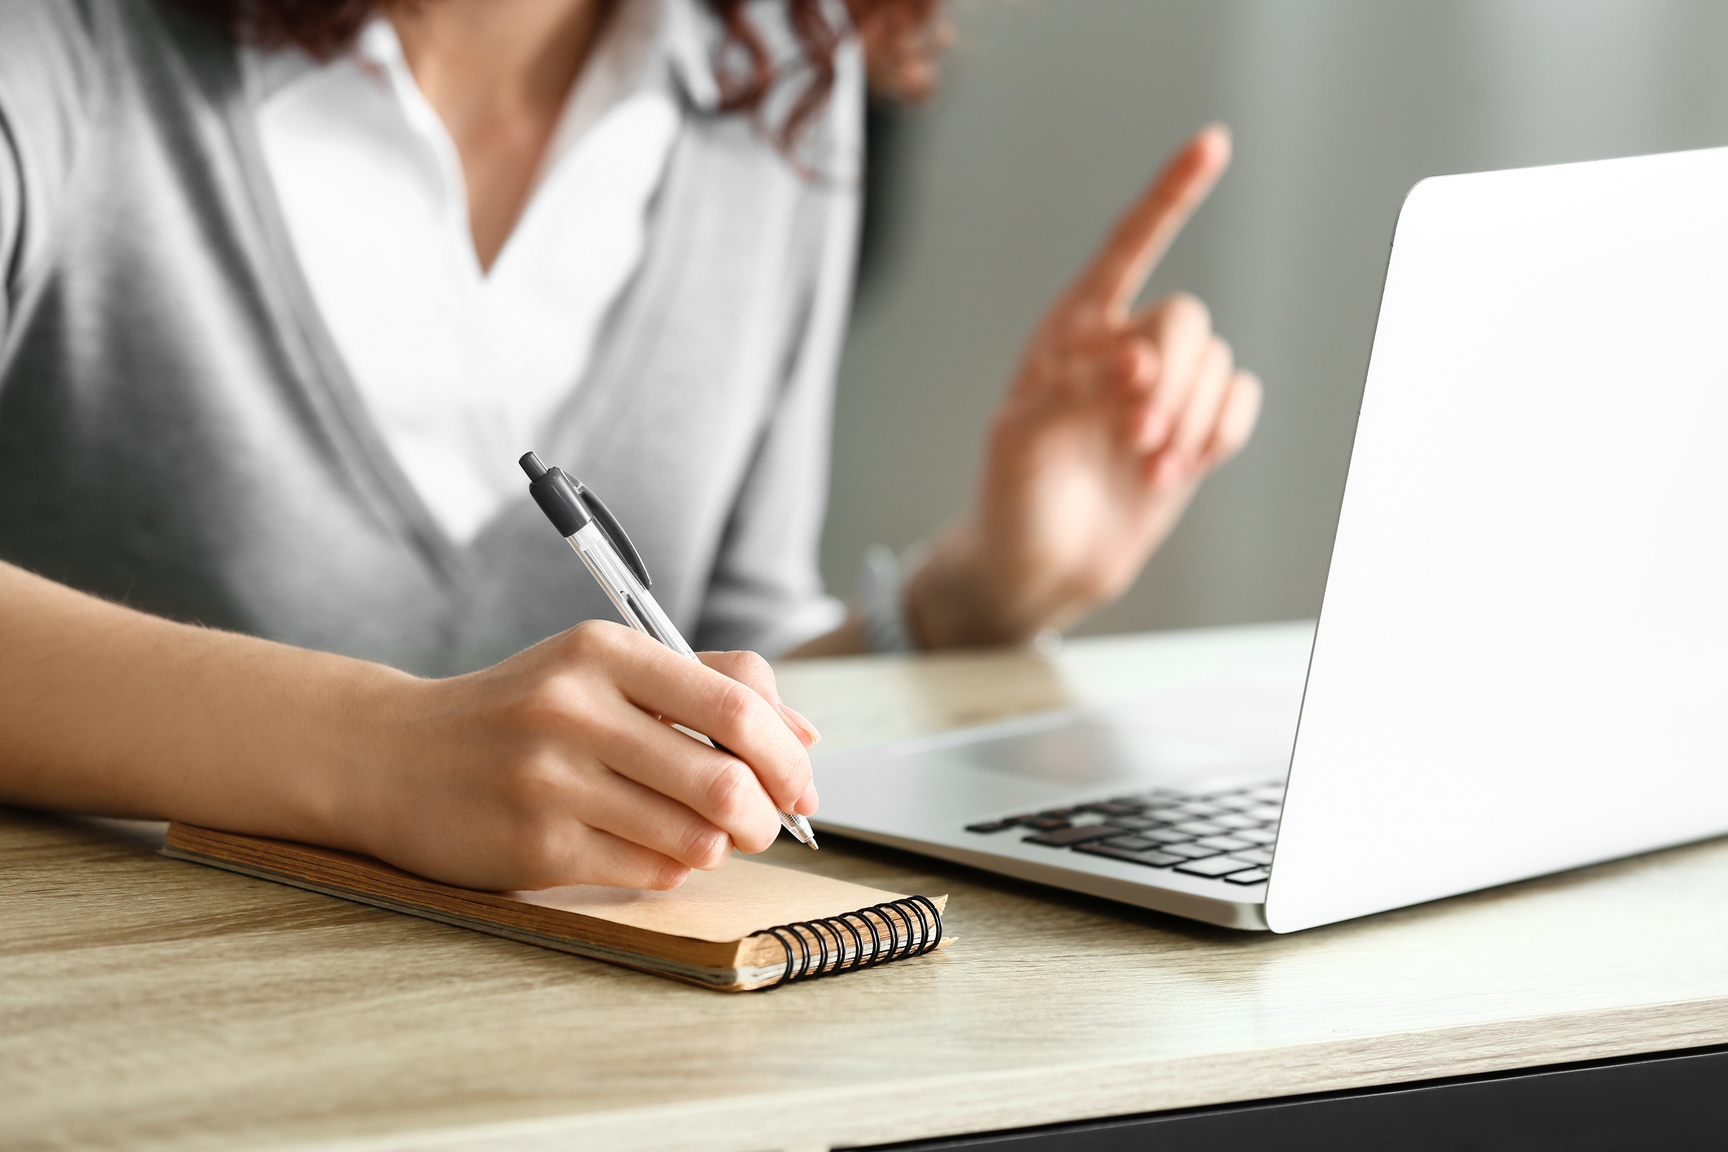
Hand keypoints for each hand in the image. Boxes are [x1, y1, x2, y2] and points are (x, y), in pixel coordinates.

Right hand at [344, 622, 820, 891]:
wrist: (391, 755)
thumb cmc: (520, 712)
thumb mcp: (602, 668)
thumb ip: (707, 685)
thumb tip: (805, 736)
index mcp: (604, 652)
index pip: (736, 703)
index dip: (788, 754)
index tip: (802, 784)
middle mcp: (575, 710)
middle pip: (726, 781)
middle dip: (766, 817)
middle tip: (762, 825)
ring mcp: (549, 781)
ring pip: (693, 837)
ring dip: (718, 848)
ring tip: (700, 835)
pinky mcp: (532, 847)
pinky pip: (647, 872)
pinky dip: (668, 869)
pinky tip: (645, 849)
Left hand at [908, 124, 1262, 646]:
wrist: (1036, 569)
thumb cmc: (1011, 498)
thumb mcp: (1019, 442)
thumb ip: (1073, 390)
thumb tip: (1136, 357)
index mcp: (1071, 332)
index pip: (1126, 248)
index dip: (1170, 196)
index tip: (1213, 145)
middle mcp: (1122, 348)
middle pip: (1187, 317)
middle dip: (1175, 375)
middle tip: (1138, 433)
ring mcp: (1162, 389)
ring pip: (1218, 362)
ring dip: (1195, 416)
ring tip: (1150, 464)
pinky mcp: (1193, 430)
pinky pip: (1242, 401)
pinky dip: (1222, 432)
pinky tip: (1182, 466)